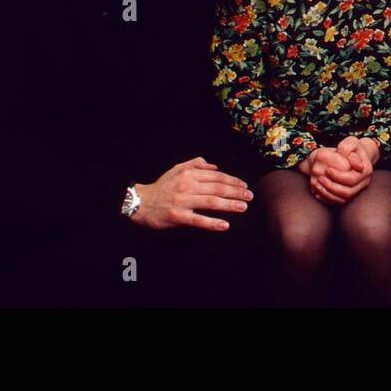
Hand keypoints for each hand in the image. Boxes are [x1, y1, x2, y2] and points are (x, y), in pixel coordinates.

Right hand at [130, 157, 251, 231]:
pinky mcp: (178, 216)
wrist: (140, 202)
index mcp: (189, 174)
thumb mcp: (176, 169)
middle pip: (217, 188)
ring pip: (211, 202)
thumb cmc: (161, 187)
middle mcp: (187, 186)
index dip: (232, 180)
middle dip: (236, 192)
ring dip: (229, 205)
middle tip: (249, 196)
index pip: (216, 176)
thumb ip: (196, 164)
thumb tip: (214, 165)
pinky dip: (212, 223)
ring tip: (243, 207)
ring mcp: (183, 201)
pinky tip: (224, 225)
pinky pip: (198, 220)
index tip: (244, 185)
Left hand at [309, 141, 374, 204]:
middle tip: (320, 178)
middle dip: (332, 186)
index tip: (327, 169)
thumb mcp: (351, 142)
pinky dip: (328, 199)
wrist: (357, 155)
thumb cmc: (353, 148)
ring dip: (329, 194)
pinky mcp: (350, 194)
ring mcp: (357, 190)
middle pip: (348, 192)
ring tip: (318, 185)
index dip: (338, 176)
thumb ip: (347, 148)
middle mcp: (363, 183)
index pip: (351, 179)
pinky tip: (318, 192)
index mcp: (365, 171)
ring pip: (344, 199)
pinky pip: (339, 201)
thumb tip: (347, 160)